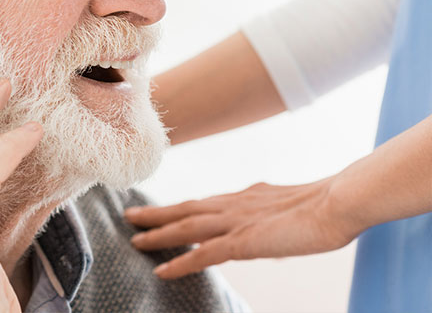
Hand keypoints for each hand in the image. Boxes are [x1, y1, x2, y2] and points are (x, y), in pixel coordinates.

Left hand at [124, 179, 360, 278]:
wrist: (338, 202)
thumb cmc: (324, 206)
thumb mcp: (287, 208)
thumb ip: (268, 213)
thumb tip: (263, 219)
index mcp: (245, 197)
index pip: (203, 203)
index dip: (179, 208)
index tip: (159, 209)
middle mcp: (234, 205)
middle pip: (185, 209)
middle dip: (156, 214)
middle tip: (130, 215)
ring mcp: (236, 221)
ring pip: (186, 227)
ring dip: (158, 233)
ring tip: (134, 239)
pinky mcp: (243, 241)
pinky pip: (202, 254)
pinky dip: (179, 262)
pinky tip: (160, 270)